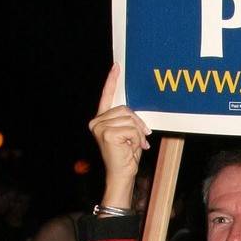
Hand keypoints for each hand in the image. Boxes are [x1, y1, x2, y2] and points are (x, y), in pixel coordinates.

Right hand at [89, 65, 150, 198]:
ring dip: (138, 133)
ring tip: (137, 145)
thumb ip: (130, 121)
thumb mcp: (129, 134)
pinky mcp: (106, 132)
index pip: (107, 96)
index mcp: (102, 119)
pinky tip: (132, 147)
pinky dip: (136, 138)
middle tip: (143, 138)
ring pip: (130, 118)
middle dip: (138, 124)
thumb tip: (137, 115)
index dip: (112, 81)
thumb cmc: (126, 156)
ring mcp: (99, 126)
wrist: (121, 174)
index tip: (117, 66)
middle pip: (125, 108)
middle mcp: (97, 121)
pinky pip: (131, 128)